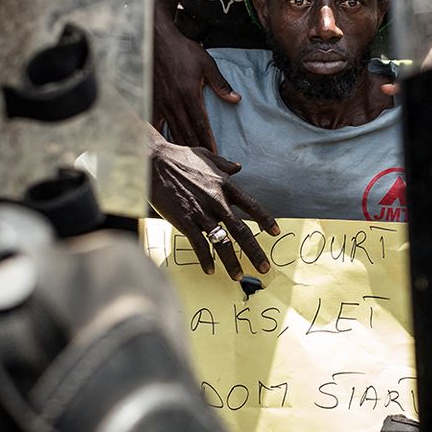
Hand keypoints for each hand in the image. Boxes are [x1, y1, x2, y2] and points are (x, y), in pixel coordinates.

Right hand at [150, 136, 279, 279]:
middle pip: (241, 231)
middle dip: (255, 252)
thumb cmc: (179, 157)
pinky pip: (198, 245)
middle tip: (265, 268)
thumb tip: (238, 166)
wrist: (155, 161)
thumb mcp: (207, 156)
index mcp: (225, 185)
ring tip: (239, 276)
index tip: (276, 232)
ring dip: (232, 262)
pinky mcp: (184, 220)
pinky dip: (205, 259)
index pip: (252, 206)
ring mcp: (201, 212)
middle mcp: (217, 201)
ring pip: (221, 242)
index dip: (266, 220)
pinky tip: (209, 270)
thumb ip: (224, 164)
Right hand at [153, 14, 238, 153]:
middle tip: (204, 165)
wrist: (156, 40)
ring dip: (180, 147)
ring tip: (187, 162)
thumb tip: (236, 99)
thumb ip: (221, 84)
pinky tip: (162, 148)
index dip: (208, 142)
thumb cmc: (183, 50)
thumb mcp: (206, 63)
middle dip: (196, 151)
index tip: (216, 155)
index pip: (201, 124)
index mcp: (190, 94)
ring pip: (170, 131)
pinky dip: (158, 136)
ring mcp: (160, 103)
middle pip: (186, 133)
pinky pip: (153, 123)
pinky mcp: (149, 101)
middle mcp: (174, 102)